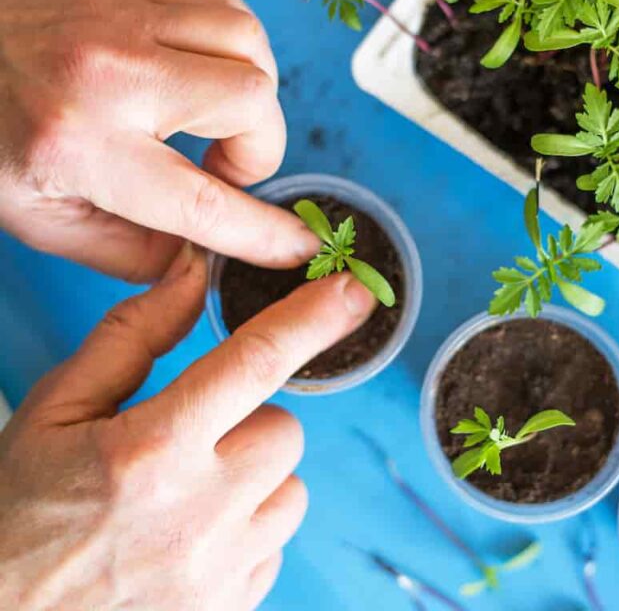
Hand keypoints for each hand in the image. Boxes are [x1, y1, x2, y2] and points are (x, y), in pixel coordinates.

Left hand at [0, 0, 319, 281]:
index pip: (202, 201)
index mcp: (79, 144)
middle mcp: (109, 73)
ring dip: (255, 91)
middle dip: (260, 145)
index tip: (299, 246)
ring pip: (249, 44)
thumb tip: (200, 258)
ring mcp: (121, 16)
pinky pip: (227, 7)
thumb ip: (129, 253)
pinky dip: (237, 48)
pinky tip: (208, 73)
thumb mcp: (41, 220)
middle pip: (250, 100)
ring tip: (219, 117)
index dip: (264, 233)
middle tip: (225, 165)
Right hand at [0, 245, 376, 609]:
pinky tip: (192, 538)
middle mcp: (198, 512)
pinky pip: (277, 547)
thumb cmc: (17, 511)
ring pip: (291, 490)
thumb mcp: (55, 410)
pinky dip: (249, 533)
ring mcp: (219, 570)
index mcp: (151, 450)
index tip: (353, 291)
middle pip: (285, 431)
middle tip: (191, 441)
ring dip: (255, 481)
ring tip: (188, 496)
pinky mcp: (230, 608)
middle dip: (250, 423)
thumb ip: (133, 336)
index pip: (256, 363)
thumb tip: (192, 275)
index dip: (313, 319)